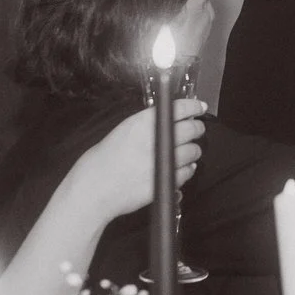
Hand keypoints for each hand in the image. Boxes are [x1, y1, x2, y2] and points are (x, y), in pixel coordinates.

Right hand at [72, 99, 204, 221]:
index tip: (199, 107)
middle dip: (197, 128)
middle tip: (196, 129)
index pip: (180, 108)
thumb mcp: (123, 130)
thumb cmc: (103, 160)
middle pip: (192, 129)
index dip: (194, 106)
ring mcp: (164, 160)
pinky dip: (187, 169)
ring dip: (193, 150)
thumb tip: (169, 120)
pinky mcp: (167, 180)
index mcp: (145, 122)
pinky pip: (187, 172)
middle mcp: (157, 138)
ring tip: (187, 150)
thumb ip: (147, 124)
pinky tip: (180, 167)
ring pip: (193, 151)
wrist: (95, 188)